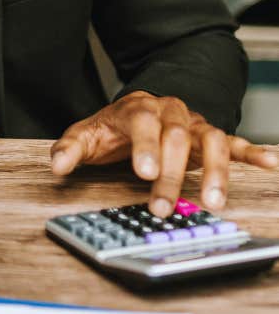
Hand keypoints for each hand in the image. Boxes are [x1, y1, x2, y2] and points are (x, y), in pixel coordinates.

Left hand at [50, 91, 277, 217]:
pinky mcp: (210, 137)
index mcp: (138, 108)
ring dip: (212, 172)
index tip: (143, 172)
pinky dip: (251, 152)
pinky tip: (269, 163)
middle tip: (161, 206)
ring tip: (212, 202)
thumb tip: (57, 166)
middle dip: (169, 174)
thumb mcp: (86, 135)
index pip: (143, 123)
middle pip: (174, 138)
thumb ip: (70, 148)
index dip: (144, 146)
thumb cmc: (112, 128)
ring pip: (208, 141)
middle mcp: (169, 112)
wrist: (138, 109)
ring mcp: (192, 124)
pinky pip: (233, 142)